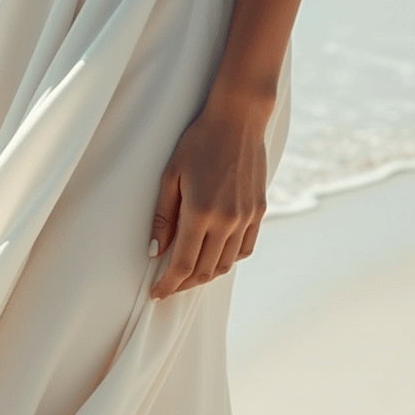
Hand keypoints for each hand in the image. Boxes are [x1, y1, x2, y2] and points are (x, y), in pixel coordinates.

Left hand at [149, 98, 268, 299]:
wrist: (237, 120)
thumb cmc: (198, 143)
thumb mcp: (170, 176)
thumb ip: (163, 217)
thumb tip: (155, 251)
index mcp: (201, 212)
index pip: (183, 264)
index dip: (168, 284)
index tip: (157, 293)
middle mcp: (227, 220)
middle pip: (205, 270)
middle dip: (184, 284)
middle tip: (169, 287)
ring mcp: (246, 217)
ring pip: (226, 264)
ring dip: (206, 275)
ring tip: (188, 276)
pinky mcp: (259, 211)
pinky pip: (245, 249)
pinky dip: (229, 260)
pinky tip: (215, 258)